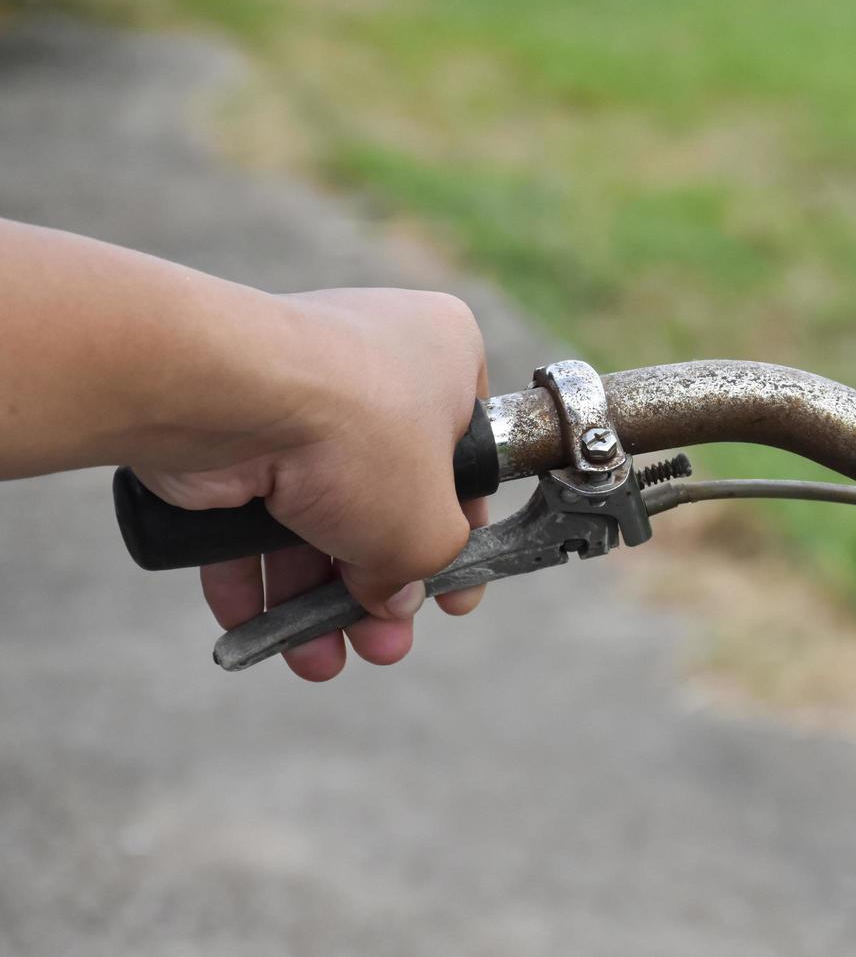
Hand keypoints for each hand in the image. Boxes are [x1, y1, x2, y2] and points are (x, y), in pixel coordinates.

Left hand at [133, 288, 489, 679]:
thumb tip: (395, 597)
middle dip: (376, 587)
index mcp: (447, 357)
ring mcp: (296, 392)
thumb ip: (427, 565)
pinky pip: (251, 510)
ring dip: (313, 597)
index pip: (465, 458)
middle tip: (382, 644)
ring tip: (319, 659)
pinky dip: (253, 572)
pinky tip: (258, 631)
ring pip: (313, 512)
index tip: (451, 594)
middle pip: (384, 496)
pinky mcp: (230, 426)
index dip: (460, 535)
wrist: (228, 395)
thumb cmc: (358, 433)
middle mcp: (373, 362)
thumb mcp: (430, 525)